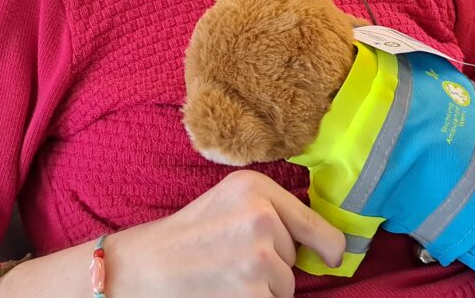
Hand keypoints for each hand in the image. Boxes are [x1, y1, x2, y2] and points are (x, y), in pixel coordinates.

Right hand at [107, 170, 345, 296]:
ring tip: (224, 277)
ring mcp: (258, 257)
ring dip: (263, 290)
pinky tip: (225, 293)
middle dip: (273, 267)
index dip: (329, 244)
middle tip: (229, 261)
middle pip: (294, 258)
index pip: (313, 223)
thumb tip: (328, 244)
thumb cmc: (184, 238)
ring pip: (286, 286)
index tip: (334, 255)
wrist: (140, 269)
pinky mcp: (252, 293)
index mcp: (255, 188)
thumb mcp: (228, 202)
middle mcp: (260, 217)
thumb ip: (272, 212)